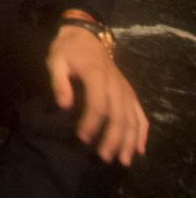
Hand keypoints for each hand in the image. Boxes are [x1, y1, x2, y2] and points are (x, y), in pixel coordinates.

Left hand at [47, 24, 147, 164]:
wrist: (87, 36)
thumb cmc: (68, 50)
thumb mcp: (55, 60)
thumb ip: (59, 82)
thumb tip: (64, 106)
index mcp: (97, 76)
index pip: (98, 104)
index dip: (92, 123)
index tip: (82, 138)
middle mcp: (116, 85)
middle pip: (119, 116)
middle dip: (113, 139)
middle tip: (103, 157)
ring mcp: (126, 90)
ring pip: (132, 119)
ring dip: (129, 141)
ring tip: (123, 161)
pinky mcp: (130, 93)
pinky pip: (140, 114)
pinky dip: (142, 132)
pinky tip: (140, 149)